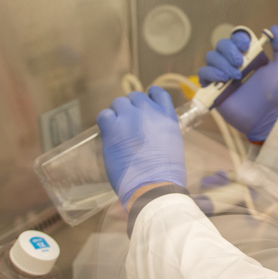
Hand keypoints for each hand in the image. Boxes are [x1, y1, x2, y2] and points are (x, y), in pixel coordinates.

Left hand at [96, 86, 185, 206]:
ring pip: (118, 103)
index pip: (157, 92)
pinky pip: (104, 115)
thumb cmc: (166, 174)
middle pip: (134, 97)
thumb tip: (151, 132)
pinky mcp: (113, 128)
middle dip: (131, 108)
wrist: (154, 186)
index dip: (149, 96)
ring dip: (117, 114)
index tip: (145, 103)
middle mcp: (149, 111)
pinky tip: (109, 134)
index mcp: (167, 116)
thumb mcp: (173, 144)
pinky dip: (105, 122)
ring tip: (118, 131)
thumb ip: (161, 131)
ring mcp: (130, 118)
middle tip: (128, 124)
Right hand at [198, 25, 277, 141]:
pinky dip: (210, 73)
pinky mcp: (214, 89)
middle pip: (221, 45)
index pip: (236, 38)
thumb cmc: (276, 94)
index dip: (238, 39)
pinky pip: (203, 73)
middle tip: (240, 64)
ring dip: (221, 63)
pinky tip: (222, 79)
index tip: (246, 47)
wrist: (266, 116)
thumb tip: (273, 28)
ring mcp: (223, 76)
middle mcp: (234, 64)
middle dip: (229, 51)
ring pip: (211, 57)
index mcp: (249, 57)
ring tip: (234, 76)